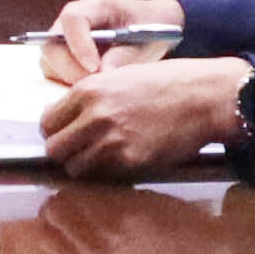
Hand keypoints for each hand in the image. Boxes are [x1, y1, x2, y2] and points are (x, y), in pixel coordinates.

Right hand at [38, 0, 183, 82]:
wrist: (150, 26)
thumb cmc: (148, 30)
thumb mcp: (143, 42)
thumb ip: (122, 57)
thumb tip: (101, 78)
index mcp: (97, 4)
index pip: (73, 19)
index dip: (79, 45)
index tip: (94, 68)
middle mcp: (74, 17)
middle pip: (53, 41)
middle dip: (69, 67)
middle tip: (91, 86)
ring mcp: (65, 34)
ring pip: (49, 58)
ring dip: (66, 76)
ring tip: (93, 88)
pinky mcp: (63, 53)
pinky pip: (53, 69)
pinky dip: (66, 81)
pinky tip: (88, 88)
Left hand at [40, 55, 244, 177]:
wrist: (206, 96)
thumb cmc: (170, 83)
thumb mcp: (121, 77)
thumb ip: (92, 97)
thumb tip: (70, 118)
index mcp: (89, 90)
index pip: (48, 123)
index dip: (56, 132)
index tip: (66, 135)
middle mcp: (94, 115)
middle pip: (55, 149)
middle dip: (65, 153)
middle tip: (80, 152)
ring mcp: (111, 140)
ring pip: (75, 168)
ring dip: (85, 167)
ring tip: (102, 160)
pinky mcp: (130, 161)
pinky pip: (103, 176)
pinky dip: (107, 174)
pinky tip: (121, 162)